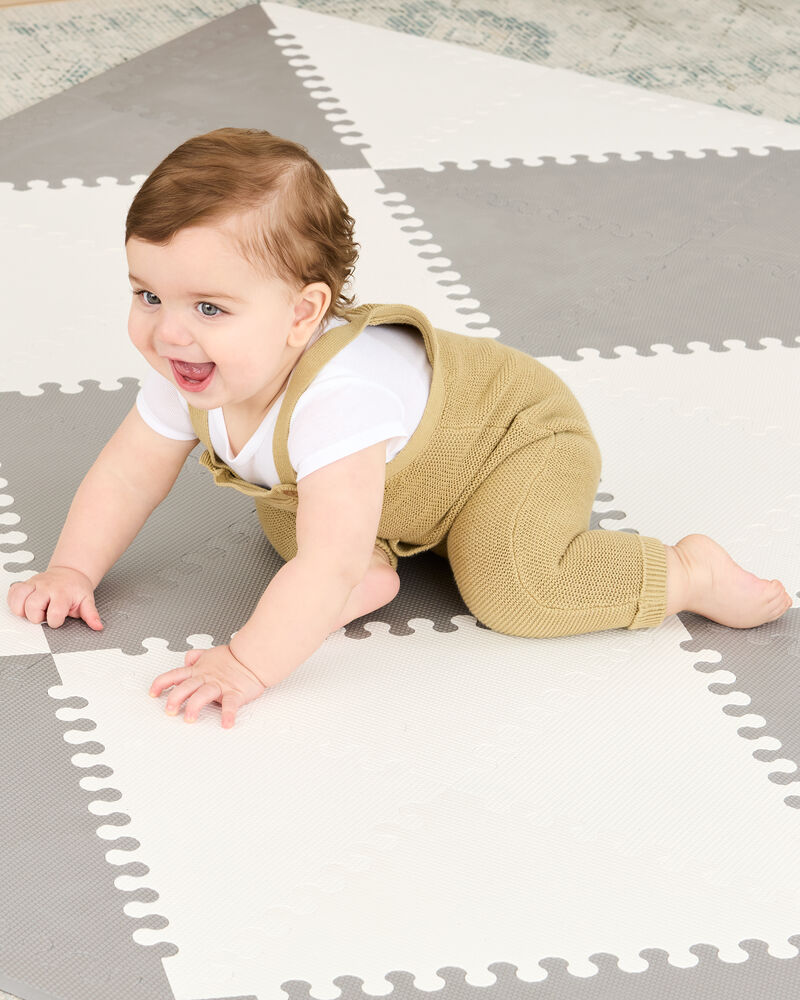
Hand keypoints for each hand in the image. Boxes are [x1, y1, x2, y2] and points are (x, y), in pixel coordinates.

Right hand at [6, 566, 102, 629]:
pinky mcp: (25, 583)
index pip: (54, 613)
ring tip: (33, 611)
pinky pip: (12, 592)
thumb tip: (97, 626)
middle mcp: (46, 588)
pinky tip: (22, 605)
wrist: (70, 573)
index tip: (58, 620)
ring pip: (19, 598)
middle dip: (37, 617)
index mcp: (62, 593)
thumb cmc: (76, 588)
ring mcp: (34, 584)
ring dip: (23, 610)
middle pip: (33, 606)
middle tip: (45, 615)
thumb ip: (91, 615)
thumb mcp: (87, 600)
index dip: (55, 621)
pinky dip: (13, 601)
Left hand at [149, 644, 265, 728]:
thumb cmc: (232, 658)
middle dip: (174, 699)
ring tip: (190, 719)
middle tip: (169, 711)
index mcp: (198, 671)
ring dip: (194, 707)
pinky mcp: (234, 693)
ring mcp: (220, 686)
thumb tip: (186, 660)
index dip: (161, 683)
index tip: (153, 693)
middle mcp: (206, 678)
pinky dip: (228, 714)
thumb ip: (197, 657)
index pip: (174, 675)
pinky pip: (230, 704)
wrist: (253, 657)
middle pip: (186, 687)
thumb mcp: (210, 654)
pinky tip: (226, 723)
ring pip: (203, 695)